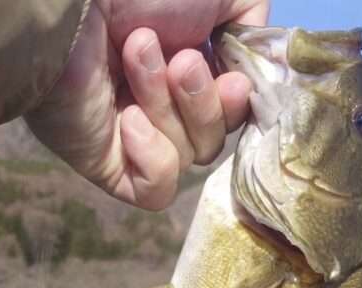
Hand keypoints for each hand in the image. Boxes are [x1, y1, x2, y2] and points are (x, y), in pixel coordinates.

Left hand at [25, 0, 268, 209]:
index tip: (232, 81)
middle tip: (179, 62)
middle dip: (201, 102)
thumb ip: (252, 21)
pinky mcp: (109, 166)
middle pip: (213, 140)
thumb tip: (251, 66)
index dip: (236, 104)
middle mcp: (160, 103)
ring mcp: (134, 137)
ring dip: (166, 105)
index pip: (230, 112)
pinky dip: (153, 158)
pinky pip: (155, 191)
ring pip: (187, 158)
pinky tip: (129, 121)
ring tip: (135, 55)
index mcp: (184, 66)